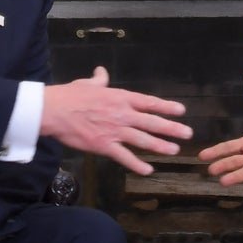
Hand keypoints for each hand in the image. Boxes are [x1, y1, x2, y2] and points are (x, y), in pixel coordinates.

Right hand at [41, 66, 191, 175]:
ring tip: (174, 150)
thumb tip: (102, 72)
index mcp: (120, 98)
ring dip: (160, 146)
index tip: (181, 111)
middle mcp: (122, 114)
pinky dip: (137, 164)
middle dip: (172, 128)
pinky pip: (124, 157)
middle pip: (152, 122)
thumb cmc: (70, 96)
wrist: (54, 111)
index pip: (149, 102)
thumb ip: (99, 80)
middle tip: (188, 134)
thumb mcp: (88, 84)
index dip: (167, 107)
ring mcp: (115, 131)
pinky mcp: (104, 146)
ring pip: (143, 140)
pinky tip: (148, 170)